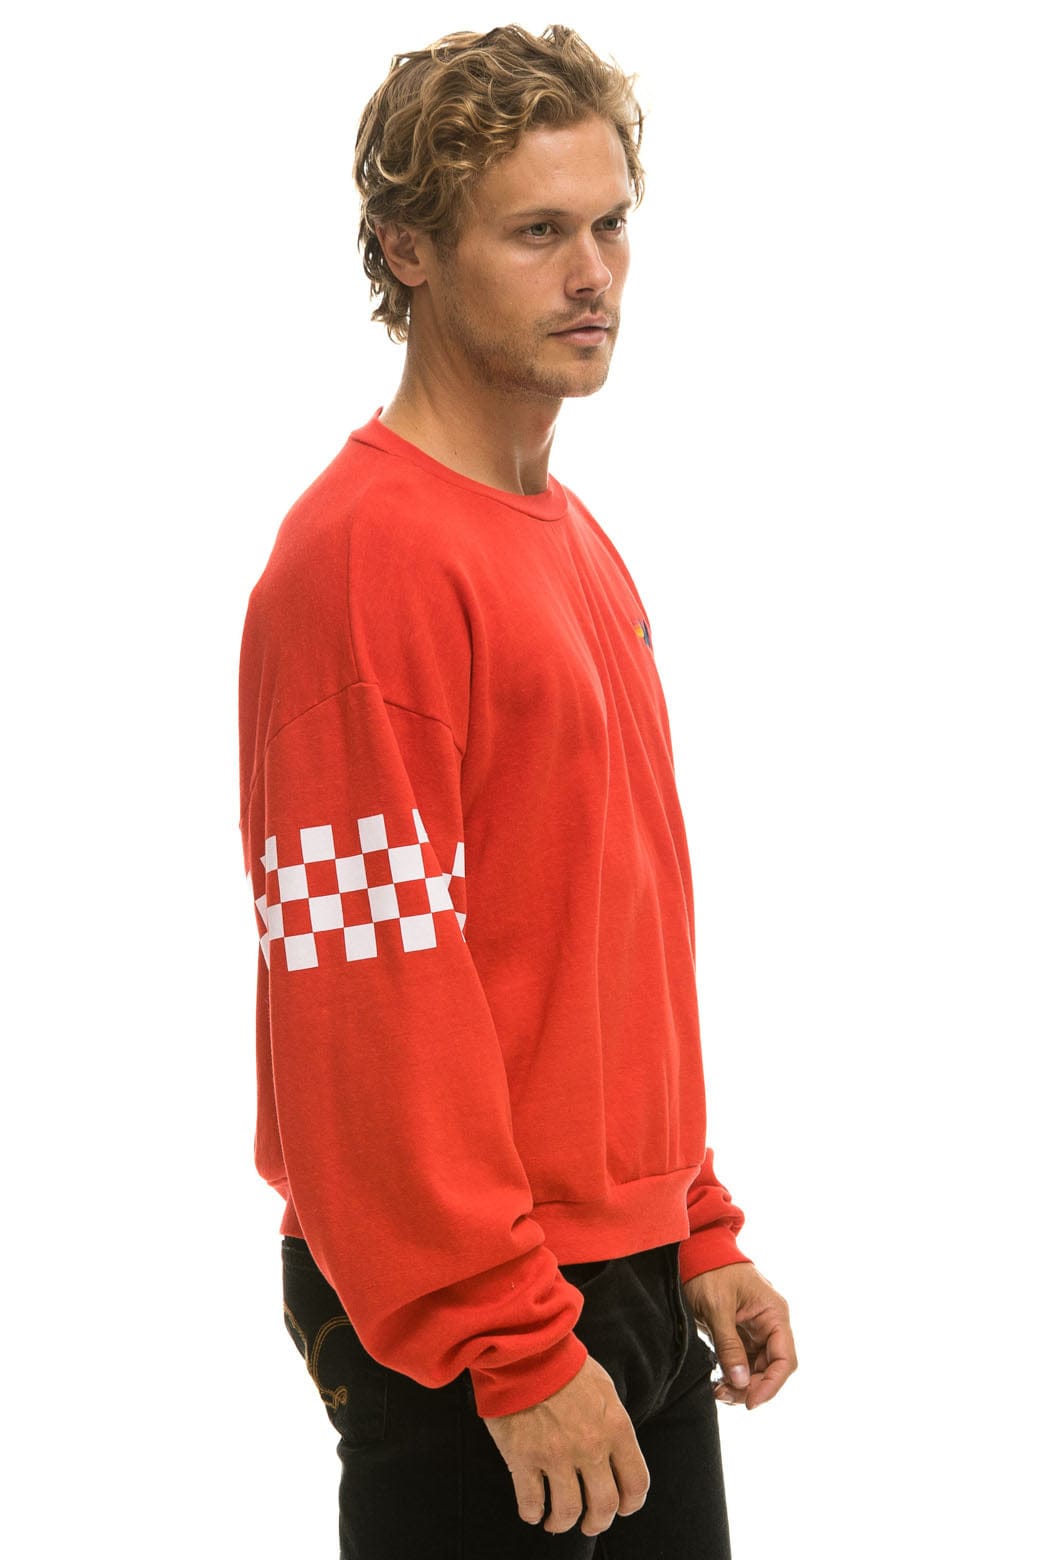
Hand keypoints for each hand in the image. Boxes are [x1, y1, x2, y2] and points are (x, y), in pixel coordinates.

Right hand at [484, 1355, 649, 1535]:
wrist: (526, 1348)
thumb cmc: (565, 1366)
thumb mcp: (604, 1390)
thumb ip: (613, 1425)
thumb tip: (616, 1455)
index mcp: (616, 1428)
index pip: (636, 1483)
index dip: (630, 1504)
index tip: (621, 1508)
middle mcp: (590, 1447)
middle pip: (604, 1506)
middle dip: (597, 1523)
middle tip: (589, 1523)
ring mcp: (556, 1454)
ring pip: (567, 1512)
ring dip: (562, 1523)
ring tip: (555, 1521)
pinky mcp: (523, 1456)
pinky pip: (531, 1503)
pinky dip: (532, 1514)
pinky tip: (532, 1511)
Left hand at [682, 1263, 796, 1409]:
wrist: (696, 1250)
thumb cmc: (710, 1271)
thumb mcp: (717, 1308)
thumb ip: (729, 1345)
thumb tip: (740, 1382)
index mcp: (774, 1314)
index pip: (784, 1360)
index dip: (771, 1385)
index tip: (750, 1403)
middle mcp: (770, 1324)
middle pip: (771, 1368)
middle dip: (750, 1387)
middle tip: (724, 1395)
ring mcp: (756, 1329)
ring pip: (756, 1369)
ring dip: (740, 1384)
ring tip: (718, 1391)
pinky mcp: (741, 1333)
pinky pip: (743, 1361)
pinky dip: (732, 1374)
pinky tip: (717, 1381)